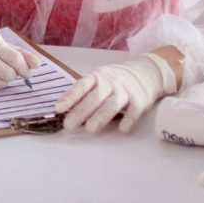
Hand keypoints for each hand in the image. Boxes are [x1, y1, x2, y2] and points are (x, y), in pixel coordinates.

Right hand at [0, 24, 40, 93]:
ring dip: (2, 81)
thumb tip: (37, 65)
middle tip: (6, 70)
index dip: (25, 68)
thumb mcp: (0, 45)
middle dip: (12, 74)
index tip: (26, 72)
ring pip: (1, 84)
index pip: (16, 59)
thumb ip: (20, 54)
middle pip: (10, 75)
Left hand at [55, 53, 177, 132]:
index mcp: (96, 77)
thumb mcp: (98, 80)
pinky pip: (133, 111)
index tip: (58, 109)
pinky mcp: (139, 100)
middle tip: (69, 126)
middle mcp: (110, 83)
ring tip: (89, 129)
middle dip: (80, 112)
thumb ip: (84, 92)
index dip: (69, 98)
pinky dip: (128, 120)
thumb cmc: (114, 80)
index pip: (80, 87)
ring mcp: (125, 91)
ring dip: (100, 117)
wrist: (145, 72)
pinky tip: (121, 129)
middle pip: (94, 98)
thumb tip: (64, 110)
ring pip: (111, 105)